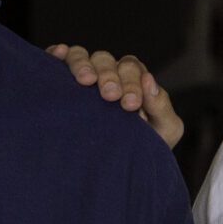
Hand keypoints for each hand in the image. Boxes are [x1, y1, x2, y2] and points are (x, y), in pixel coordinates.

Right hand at [48, 44, 183, 150]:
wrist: (115, 170)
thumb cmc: (143, 148)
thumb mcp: (164, 131)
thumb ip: (162, 107)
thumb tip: (148, 79)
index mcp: (133, 82)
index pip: (131, 70)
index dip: (131, 83)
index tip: (129, 105)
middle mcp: (107, 74)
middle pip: (106, 60)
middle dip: (109, 76)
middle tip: (109, 96)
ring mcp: (83, 76)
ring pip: (81, 55)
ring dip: (83, 63)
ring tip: (85, 81)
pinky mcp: (60, 81)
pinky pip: (59, 59)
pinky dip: (58, 53)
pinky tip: (59, 54)